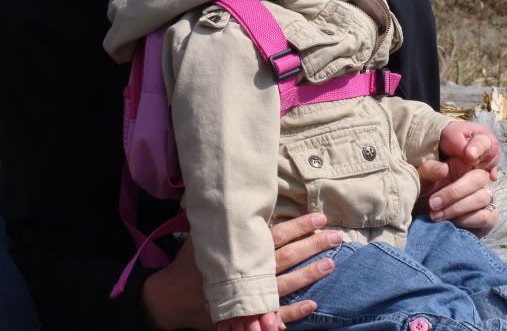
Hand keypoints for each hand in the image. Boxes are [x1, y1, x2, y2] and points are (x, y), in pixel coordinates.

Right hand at [142, 212, 341, 329]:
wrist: (169, 301)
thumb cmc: (186, 265)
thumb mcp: (199, 236)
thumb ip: (217, 218)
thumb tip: (227, 190)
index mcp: (239, 251)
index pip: (276, 235)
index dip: (299, 226)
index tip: (319, 217)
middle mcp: (248, 273)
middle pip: (287, 257)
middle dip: (313, 246)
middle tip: (337, 236)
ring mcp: (250, 297)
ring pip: (286, 284)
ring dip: (310, 274)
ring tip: (331, 263)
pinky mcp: (248, 316)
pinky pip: (276, 313)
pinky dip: (295, 311)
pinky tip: (314, 303)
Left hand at [416, 122, 500, 233]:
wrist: (422, 220)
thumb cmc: (422, 192)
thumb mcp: (419, 180)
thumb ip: (428, 171)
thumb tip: (444, 169)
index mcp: (464, 160)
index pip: (484, 143)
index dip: (480, 146)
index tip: (468, 154)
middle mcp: (478, 176)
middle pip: (479, 177)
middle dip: (454, 191)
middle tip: (432, 202)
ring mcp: (485, 195)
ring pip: (483, 197)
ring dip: (457, 207)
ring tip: (435, 215)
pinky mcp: (488, 216)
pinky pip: (487, 216)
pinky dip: (469, 219)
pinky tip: (452, 223)